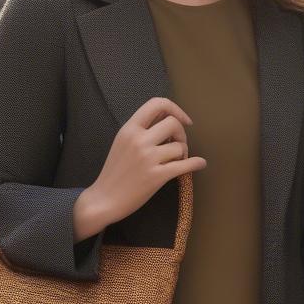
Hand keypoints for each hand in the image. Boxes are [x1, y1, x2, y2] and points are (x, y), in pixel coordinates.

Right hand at [84, 96, 206, 227]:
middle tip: (178, 146)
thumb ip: (141, 130)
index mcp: (129, 129)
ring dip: (183, 153)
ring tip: (175, 161)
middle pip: (173, 123)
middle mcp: (138, 140)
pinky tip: (199, 164)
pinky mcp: (156, 176)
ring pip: (179, 146)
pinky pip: (185, 165)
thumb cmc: (114, 172)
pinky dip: (196, 163)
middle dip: (181, 134)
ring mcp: (147, 158)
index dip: (175, 109)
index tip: (183, 120)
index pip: (157, 104)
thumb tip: (168, 120)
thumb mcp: (122, 142)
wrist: (104, 199)